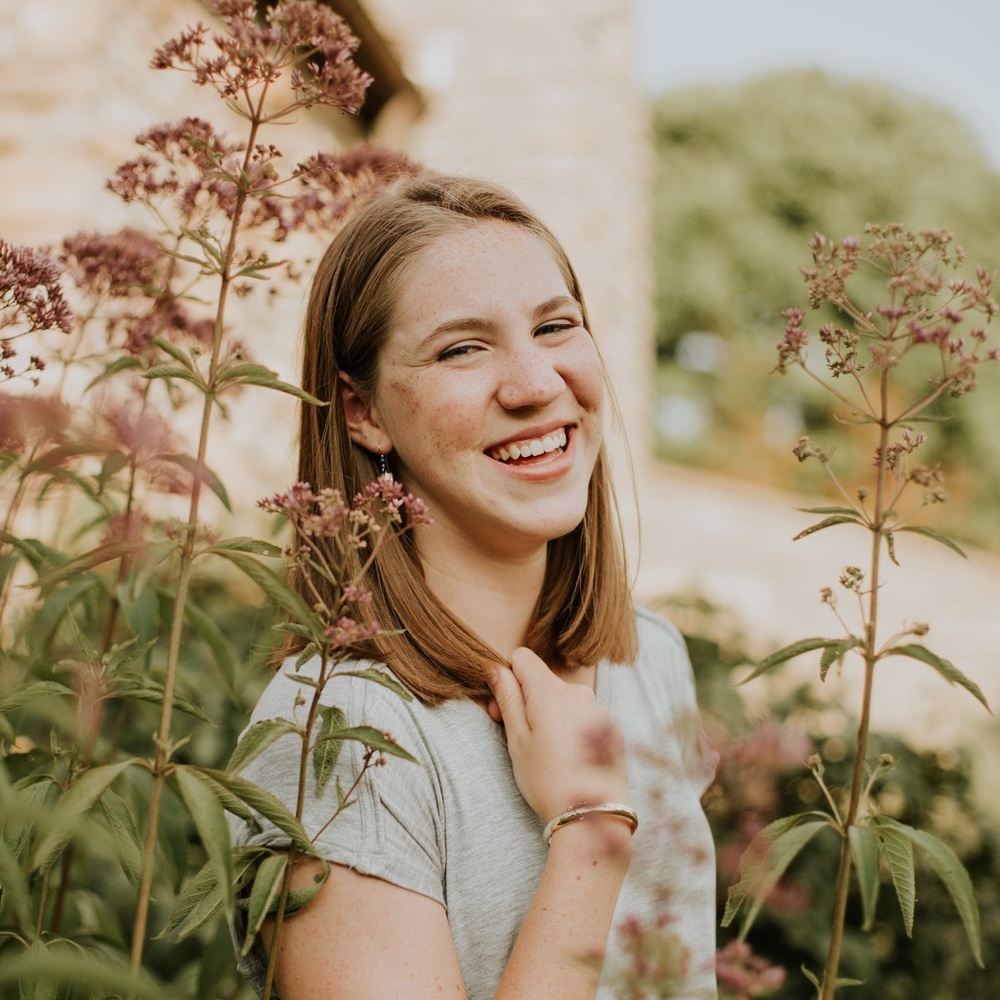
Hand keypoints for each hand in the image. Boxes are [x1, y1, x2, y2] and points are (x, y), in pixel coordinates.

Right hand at [486, 648, 627, 823]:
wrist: (591, 816)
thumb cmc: (546, 779)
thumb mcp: (517, 739)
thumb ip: (507, 697)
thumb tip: (495, 667)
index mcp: (550, 691)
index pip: (523, 658)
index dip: (509, 678)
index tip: (504, 707)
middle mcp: (578, 692)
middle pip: (545, 682)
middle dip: (529, 701)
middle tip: (520, 738)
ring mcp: (599, 710)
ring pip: (565, 701)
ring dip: (552, 716)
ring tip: (549, 754)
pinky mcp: (612, 729)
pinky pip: (585, 718)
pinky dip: (573, 730)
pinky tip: (571, 760)